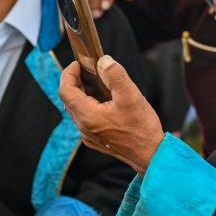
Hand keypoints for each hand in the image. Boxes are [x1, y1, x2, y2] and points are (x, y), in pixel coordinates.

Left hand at [59, 56, 164, 173]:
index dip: (69, 74)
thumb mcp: (131, 95)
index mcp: (88, 116)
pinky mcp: (95, 140)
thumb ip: (115, 75)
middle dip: (76, 81)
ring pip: (77, 109)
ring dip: (83, 93)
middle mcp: (84, 128)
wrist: (150, 154)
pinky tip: (105, 101)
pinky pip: (85, 119)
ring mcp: (88, 136)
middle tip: (89, 69)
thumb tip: (103, 61)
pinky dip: (89, 105)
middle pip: (69, 100)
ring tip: (98, 82)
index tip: (78, 63)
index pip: (65, 91)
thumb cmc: (141, 128)